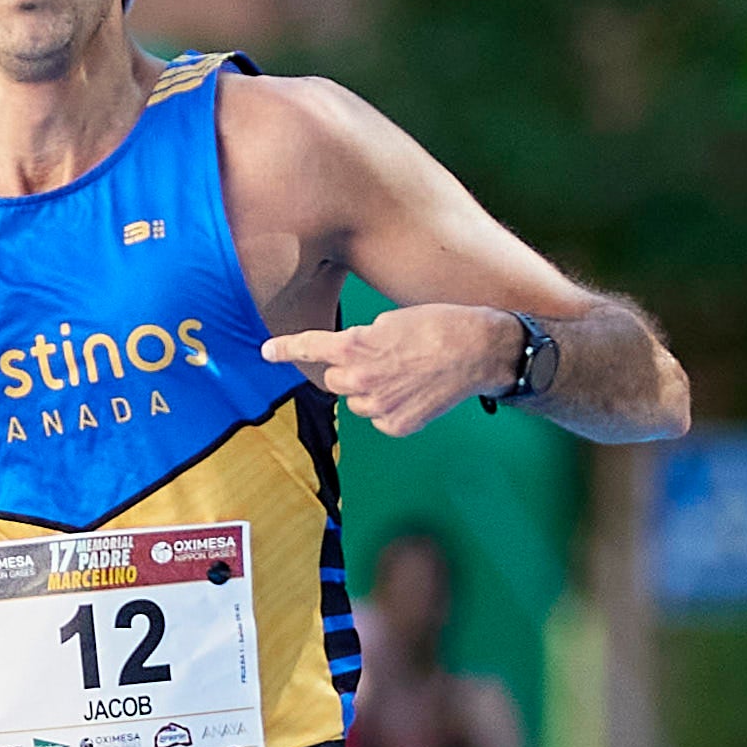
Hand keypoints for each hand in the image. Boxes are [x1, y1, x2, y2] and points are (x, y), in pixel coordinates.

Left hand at [260, 307, 520, 436]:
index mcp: (355, 346)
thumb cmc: (440, 326)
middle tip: (379, 360)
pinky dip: (391, 409)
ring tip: (405, 375)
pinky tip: (414, 393)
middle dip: (349, 371)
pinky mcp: (398, 426)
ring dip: (371, 391)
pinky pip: (380, 419)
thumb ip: (363, 339)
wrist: (479, 352)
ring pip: (358, 402)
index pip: (310, 347)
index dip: (285, 349)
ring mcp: (379, 406)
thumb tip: (352, 353)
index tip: (267, 351)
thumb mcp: (392, 320)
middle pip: (335, 380)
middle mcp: (361, 379)